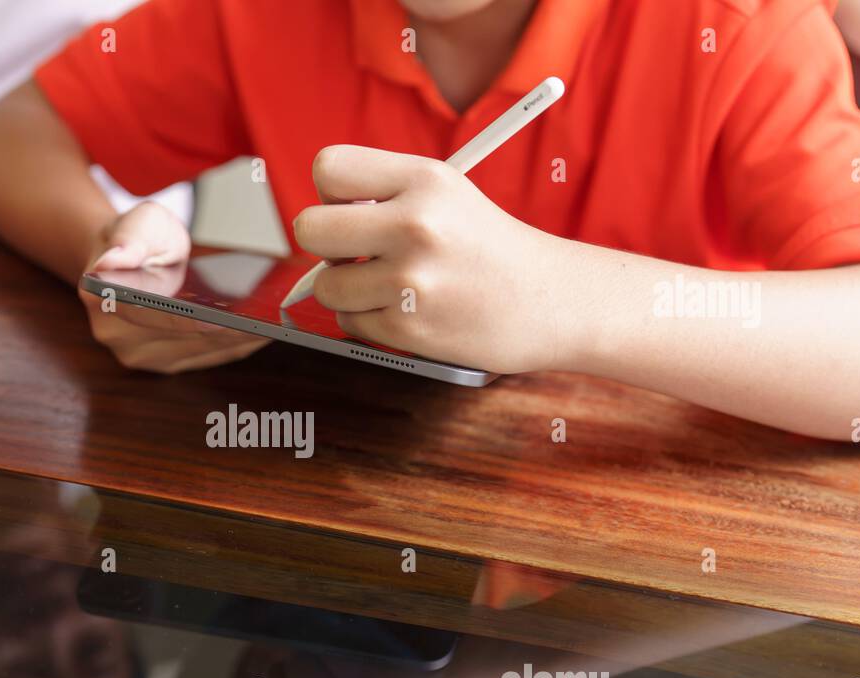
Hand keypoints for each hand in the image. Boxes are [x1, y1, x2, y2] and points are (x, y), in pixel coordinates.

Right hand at [81, 201, 268, 372]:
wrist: (130, 258)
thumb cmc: (138, 236)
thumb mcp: (136, 222)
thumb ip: (127, 240)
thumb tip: (110, 262)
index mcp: (103, 300)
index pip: (154, 316)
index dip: (192, 319)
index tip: (229, 318)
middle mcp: (118, 337)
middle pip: (185, 339)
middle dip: (229, 329)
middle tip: (271, 319)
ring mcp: (142, 355)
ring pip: (202, 352)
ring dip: (240, 340)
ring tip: (277, 324)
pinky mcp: (166, 363)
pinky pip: (209, 358)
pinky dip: (238, 345)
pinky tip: (265, 331)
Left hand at [293, 145, 573, 373]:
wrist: (549, 300)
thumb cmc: (486, 246)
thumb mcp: (445, 194)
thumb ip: (382, 194)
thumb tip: (313, 222)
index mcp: (425, 179)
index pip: (329, 169)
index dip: (330, 194)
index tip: (351, 211)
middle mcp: (416, 224)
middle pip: (309, 227)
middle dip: (324, 245)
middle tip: (353, 253)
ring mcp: (410, 279)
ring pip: (325, 285)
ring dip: (348, 290)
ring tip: (391, 285)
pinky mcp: (408, 326)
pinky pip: (349, 322)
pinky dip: (369, 320)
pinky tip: (407, 310)